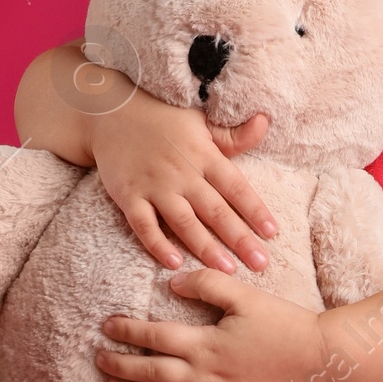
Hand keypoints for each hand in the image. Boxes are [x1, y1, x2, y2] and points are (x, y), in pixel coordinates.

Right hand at [17, 46, 277, 272]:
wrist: (110, 111)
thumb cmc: (163, 118)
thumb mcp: (201, 121)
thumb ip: (232, 135)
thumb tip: (265, 122)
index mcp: (204, 155)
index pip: (236, 187)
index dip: (255, 211)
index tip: (273, 233)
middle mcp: (182, 173)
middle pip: (215, 211)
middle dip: (240, 239)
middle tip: (260, 264)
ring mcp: (154, 186)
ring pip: (184, 222)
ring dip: (205, 247)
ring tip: (226, 270)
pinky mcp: (128, 195)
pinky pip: (144, 225)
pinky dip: (157, 244)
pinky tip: (175, 262)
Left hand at [96, 269, 329, 381]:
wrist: (318, 358)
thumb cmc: (282, 322)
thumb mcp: (245, 294)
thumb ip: (206, 284)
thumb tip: (170, 283)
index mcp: (206, 343)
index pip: (154, 337)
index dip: (126, 331)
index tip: (107, 326)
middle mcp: (206, 376)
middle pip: (151, 372)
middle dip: (120, 365)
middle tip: (98, 358)